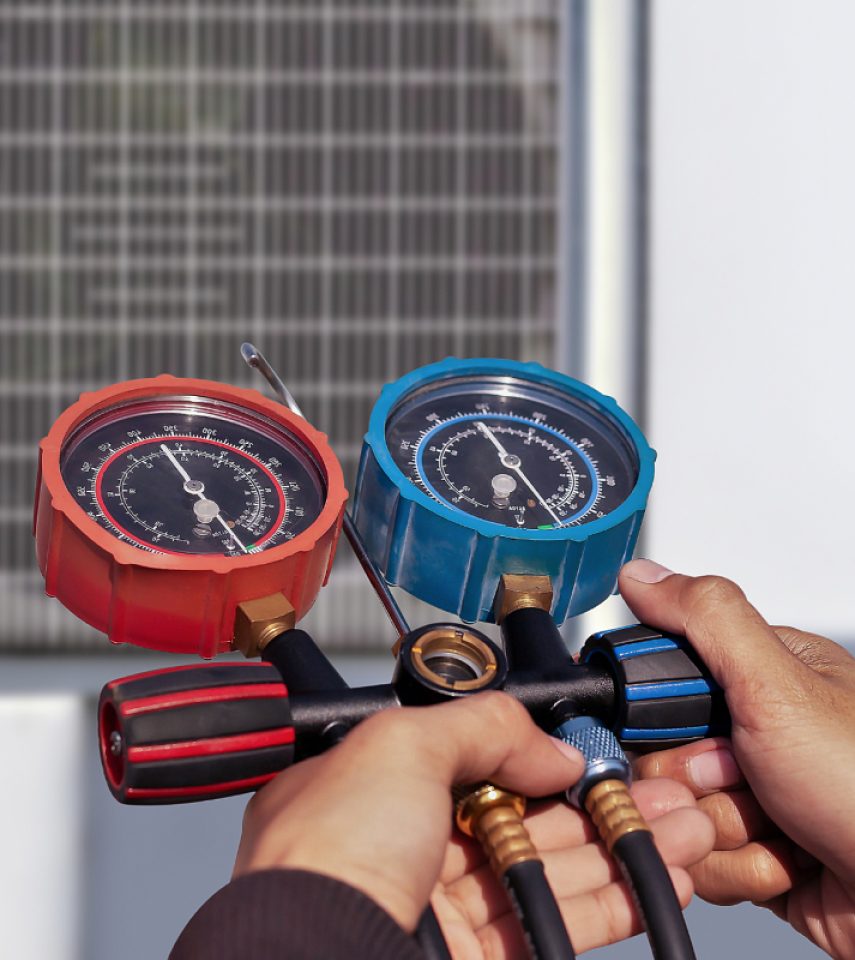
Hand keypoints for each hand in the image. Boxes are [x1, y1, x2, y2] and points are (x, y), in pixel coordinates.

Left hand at [235, 691, 713, 957]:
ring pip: (551, 868)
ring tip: (684, 829)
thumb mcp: (401, 746)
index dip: (538, 753)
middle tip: (659, 790)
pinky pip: (556, 923)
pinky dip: (609, 902)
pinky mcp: (476, 958)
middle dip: (599, 798)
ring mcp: (443, 907)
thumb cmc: (324, 860)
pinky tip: (653, 880)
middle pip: (525, 814)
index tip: (590, 751)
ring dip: (620, 846)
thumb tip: (550, 747)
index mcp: (375, 787)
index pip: (474, 758)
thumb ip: (483, 727)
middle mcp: (407, 846)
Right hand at [620, 559, 854, 957]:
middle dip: (700, 784)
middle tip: (749, 783)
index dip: (663, 719)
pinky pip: (701, 859)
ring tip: (779, 829)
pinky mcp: (753, 850)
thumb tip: (644, 576)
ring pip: (677, 813)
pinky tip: (786, 861)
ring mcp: (755, 795)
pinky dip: (739, 870)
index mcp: (762, 678)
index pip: (662, 685)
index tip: (698, 735)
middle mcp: (756, 734)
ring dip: (723, 832)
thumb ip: (707, 620)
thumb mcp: (778, 686)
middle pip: (661, 757)